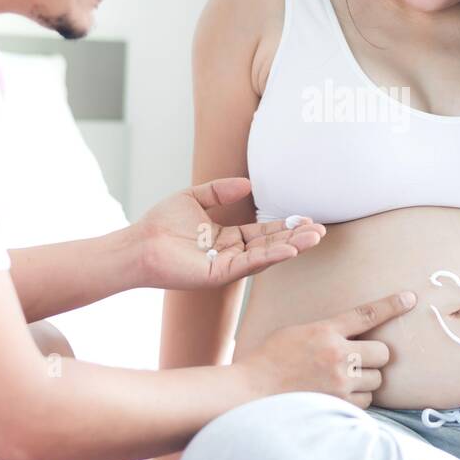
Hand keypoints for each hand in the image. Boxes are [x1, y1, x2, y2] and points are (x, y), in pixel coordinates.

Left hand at [134, 177, 324, 289]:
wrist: (138, 243)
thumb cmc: (160, 223)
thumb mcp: (194, 198)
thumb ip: (221, 191)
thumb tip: (248, 184)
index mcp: (227, 238)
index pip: (264, 232)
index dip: (285, 226)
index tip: (307, 219)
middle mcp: (231, 254)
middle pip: (271, 244)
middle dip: (296, 238)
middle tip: (321, 230)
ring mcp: (226, 266)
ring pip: (265, 256)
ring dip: (291, 247)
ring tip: (314, 238)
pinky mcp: (218, 275)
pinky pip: (249, 265)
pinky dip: (270, 257)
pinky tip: (289, 249)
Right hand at [237, 290, 417, 406]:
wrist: (251, 391)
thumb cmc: (270, 359)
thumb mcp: (297, 332)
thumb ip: (327, 331)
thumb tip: (351, 334)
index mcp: (326, 331)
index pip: (367, 314)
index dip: (392, 305)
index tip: (410, 299)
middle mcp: (337, 355)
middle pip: (383, 352)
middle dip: (374, 357)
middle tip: (357, 361)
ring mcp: (340, 382)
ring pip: (377, 380)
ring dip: (365, 380)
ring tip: (340, 381)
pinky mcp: (339, 406)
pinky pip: (366, 402)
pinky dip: (357, 400)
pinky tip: (338, 397)